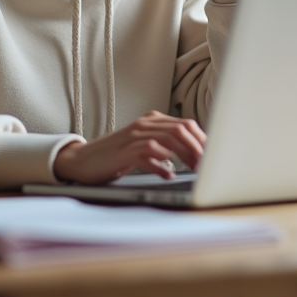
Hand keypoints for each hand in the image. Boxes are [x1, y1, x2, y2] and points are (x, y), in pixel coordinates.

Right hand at [53, 110, 206, 184]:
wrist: (82, 161)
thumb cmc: (115, 157)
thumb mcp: (143, 147)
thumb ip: (165, 146)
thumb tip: (194, 156)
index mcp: (152, 121)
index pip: (186, 124)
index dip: (203, 139)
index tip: (215, 156)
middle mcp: (145, 124)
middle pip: (180, 130)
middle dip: (199, 147)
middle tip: (209, 165)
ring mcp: (134, 136)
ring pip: (168, 139)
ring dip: (185, 155)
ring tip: (195, 169)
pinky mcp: (124, 151)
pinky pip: (148, 154)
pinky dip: (161, 165)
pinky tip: (168, 175)